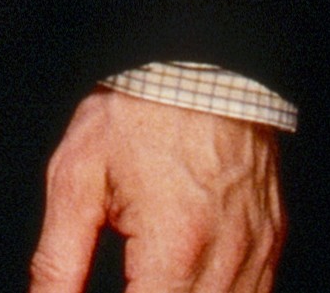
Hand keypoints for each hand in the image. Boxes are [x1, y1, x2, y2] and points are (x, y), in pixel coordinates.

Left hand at [30, 90, 283, 292]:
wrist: (197, 60)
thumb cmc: (136, 112)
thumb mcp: (77, 179)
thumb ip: (58, 262)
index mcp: (175, 250)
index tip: (111, 289)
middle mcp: (225, 261)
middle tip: (130, 281)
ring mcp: (256, 253)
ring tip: (148, 277)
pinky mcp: (271, 241)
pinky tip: (188, 283)